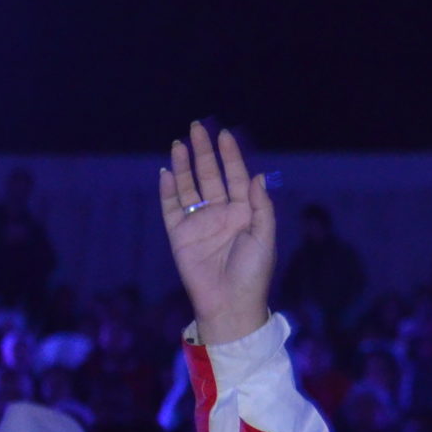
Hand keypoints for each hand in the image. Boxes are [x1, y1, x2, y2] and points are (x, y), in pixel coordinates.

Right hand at [161, 122, 275, 345]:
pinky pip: (172, 208)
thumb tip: (258, 176)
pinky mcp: (180, 236)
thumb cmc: (253, 275)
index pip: (236, 177)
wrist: (230, 305)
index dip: (230, 156)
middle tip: (197, 127)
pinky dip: (168, 191)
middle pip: (210, 176)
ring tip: (179, 143)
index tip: (224, 134)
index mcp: (244, 214)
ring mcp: (199, 223)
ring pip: (189, 188)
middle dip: (204, 152)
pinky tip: (167, 172)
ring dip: (184, 166)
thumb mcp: (265, 239)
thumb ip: (262, 207)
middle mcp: (221, 214)